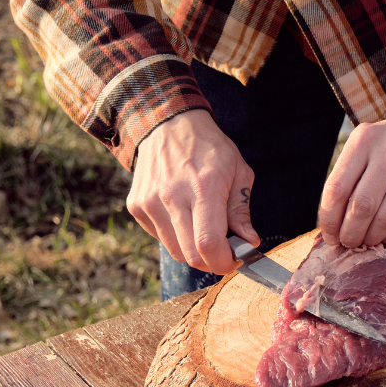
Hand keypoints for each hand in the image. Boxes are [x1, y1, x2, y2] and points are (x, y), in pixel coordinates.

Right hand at [127, 109, 258, 273]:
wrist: (167, 125)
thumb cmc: (209, 149)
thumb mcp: (238, 171)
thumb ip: (241, 210)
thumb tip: (249, 242)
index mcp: (203, 187)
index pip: (208, 243)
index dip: (224, 261)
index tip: (235, 259)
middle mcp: (172, 197)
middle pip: (190, 255)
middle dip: (211, 261)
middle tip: (224, 250)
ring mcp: (149, 202)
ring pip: (174, 251)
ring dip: (193, 251)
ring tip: (204, 228)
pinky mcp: (136, 206)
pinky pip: (160, 238)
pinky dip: (176, 237)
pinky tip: (184, 215)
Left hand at [318, 116, 385, 247]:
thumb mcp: (366, 147)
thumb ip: (349, 178)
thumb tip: (332, 224)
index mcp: (363, 140)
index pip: (337, 188)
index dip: (329, 219)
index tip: (330, 235)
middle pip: (361, 206)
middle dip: (350, 233)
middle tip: (348, 243)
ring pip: (385, 217)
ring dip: (372, 237)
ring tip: (366, 241)